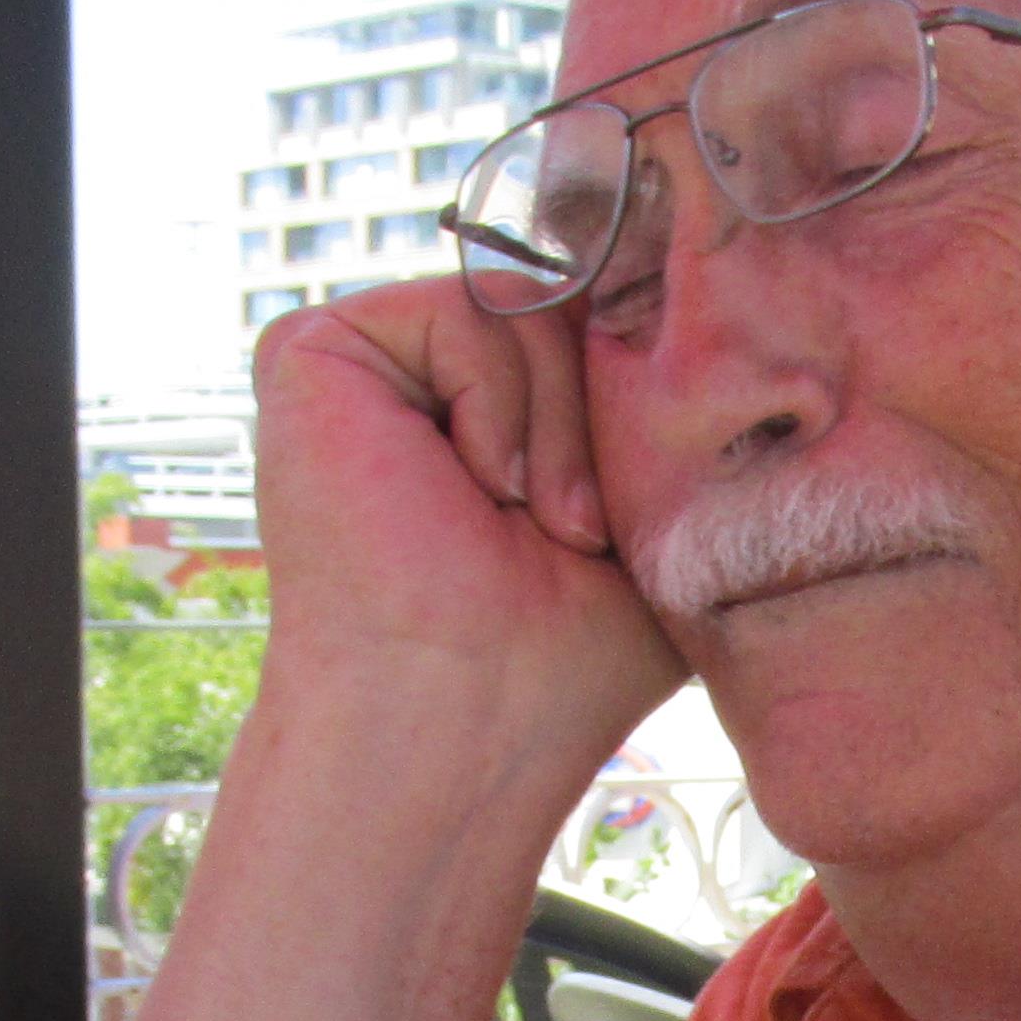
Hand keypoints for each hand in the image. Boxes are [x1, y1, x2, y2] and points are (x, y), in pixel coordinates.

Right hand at [247, 278, 681, 770]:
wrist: (474, 721)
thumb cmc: (570, 654)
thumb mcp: (655, 508)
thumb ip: (665, 401)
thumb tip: (707, 300)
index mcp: (490, 416)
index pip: (596, 323)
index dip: (646, 380)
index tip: (640, 500)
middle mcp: (422, 384)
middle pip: (568, 302)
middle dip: (606, 410)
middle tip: (581, 533)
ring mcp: (367, 365)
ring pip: (525, 303)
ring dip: (563, 427)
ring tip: (536, 526)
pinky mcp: (313, 353)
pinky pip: (463, 305)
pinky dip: (501, 403)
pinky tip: (479, 490)